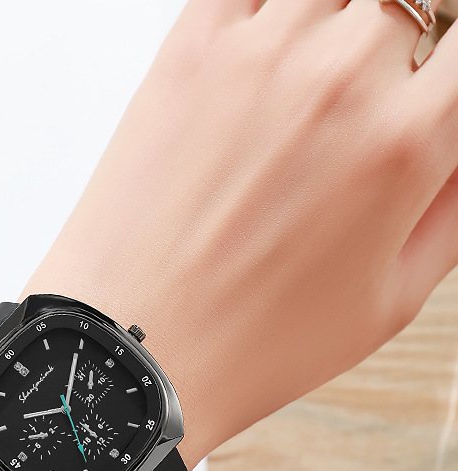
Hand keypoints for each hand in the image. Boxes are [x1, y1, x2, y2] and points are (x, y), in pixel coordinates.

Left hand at [24, 0, 457, 465]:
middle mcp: (338, 82)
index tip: (429, 96)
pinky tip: (267, 46)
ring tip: (315, 80)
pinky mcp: (187, 53)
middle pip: (411, 8)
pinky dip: (268, 10)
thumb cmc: (248, 343)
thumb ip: (451, 209)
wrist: (135, 347)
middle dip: (402, 52)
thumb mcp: (389, 303)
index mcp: (404, 144)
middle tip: (367, 101)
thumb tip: (457, 150)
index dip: (447, 76)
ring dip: (338, 25)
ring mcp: (257, 57)